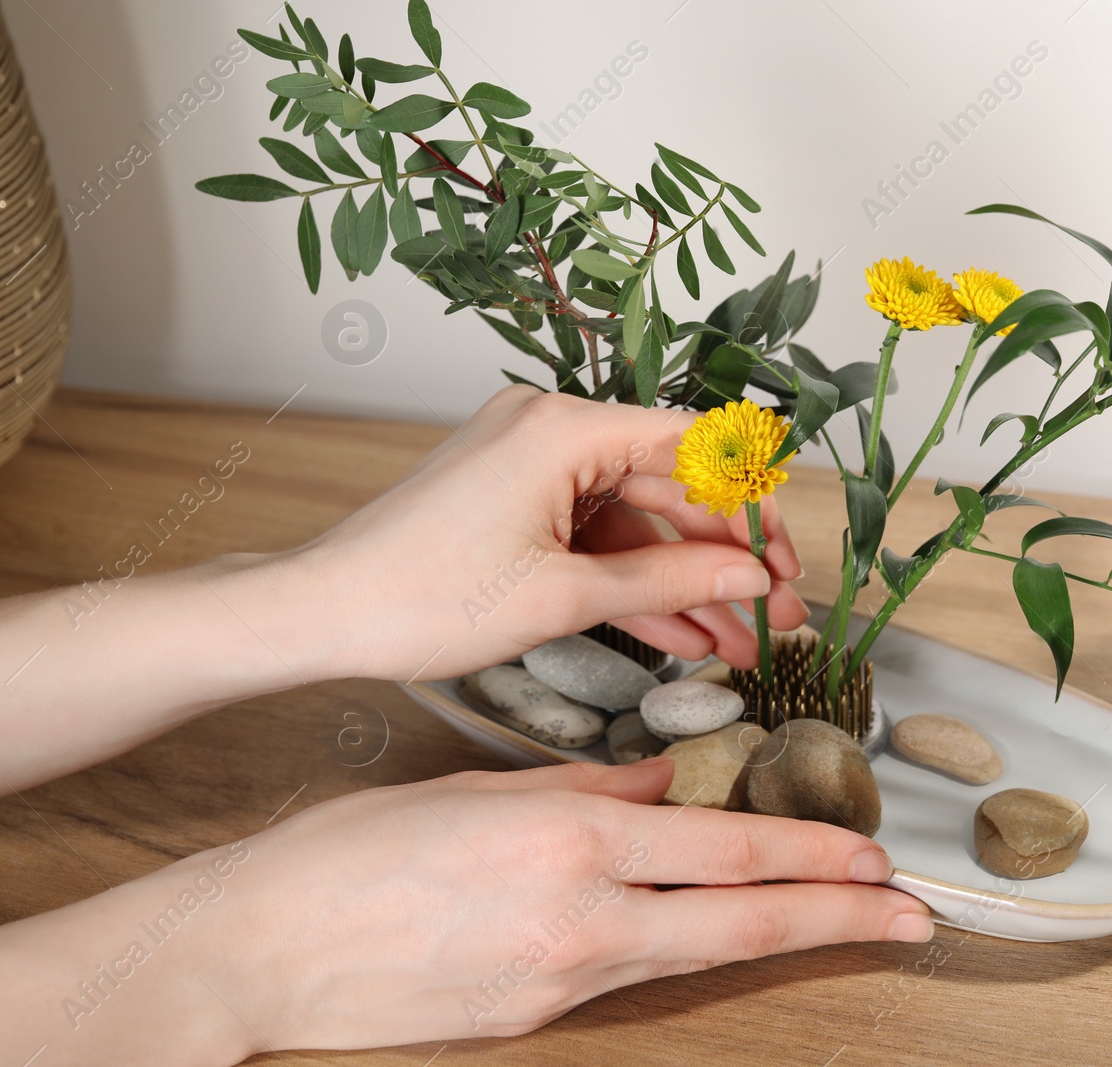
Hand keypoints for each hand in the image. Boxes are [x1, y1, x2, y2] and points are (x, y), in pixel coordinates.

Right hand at [206, 759, 932, 1050]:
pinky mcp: (533, 1020)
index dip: (813, 858)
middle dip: (837, 918)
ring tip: (829, 924)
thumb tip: (659, 785)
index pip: (724, 851)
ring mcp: (561, 981)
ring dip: (772, 940)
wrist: (263, 950)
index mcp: (567, 839)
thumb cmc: (348, 853)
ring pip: (694, 956)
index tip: (874, 859)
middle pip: (740, 923)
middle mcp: (580, 916)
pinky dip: (678, 952)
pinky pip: (627, 976)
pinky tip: (694, 933)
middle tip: (910, 915)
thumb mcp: (471, 791)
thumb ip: (582, 790)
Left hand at [251, 386, 808, 682]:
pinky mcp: (513, 501)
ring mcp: (529, 465)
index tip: (788, 563)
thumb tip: (750, 577)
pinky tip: (685, 632)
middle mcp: (548, 429)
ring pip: (635, 520)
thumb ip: (669, 582)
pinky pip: (592, 536)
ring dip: (685, 581)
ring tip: (742, 641)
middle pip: (669, 485)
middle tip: (778, 614)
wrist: (323, 614)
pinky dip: (632, 581)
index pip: (695, 448)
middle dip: (726, 557)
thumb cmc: (420, 598)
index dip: (754, 508)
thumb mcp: (563, 598)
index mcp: (562, 427)